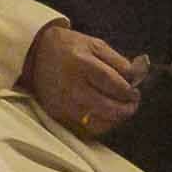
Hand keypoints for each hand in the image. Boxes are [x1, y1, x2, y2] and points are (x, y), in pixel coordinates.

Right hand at [23, 23, 147, 140]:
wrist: (36, 54)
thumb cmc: (69, 47)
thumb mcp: (95, 44)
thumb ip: (118, 61)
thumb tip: (136, 78)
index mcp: (82, 64)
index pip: (113, 84)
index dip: (128, 92)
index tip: (135, 92)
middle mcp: (72, 86)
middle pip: (107, 107)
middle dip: (126, 108)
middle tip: (132, 103)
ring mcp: (64, 103)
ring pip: (98, 122)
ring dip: (115, 119)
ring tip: (121, 110)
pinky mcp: (58, 113)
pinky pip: (85, 127)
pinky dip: (100, 125)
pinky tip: (106, 117)